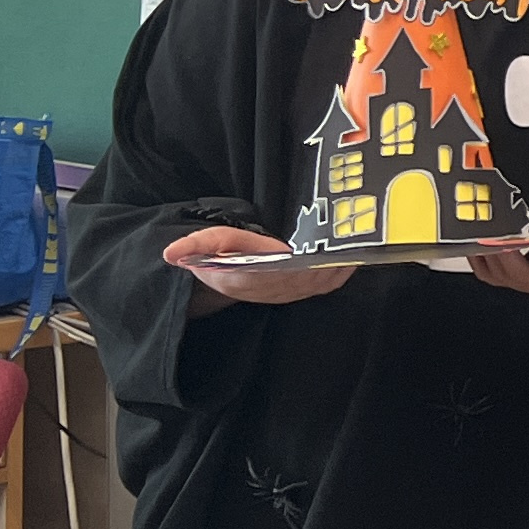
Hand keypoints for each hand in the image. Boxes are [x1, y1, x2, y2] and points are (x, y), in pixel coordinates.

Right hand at [164, 225, 358, 310]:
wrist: (229, 279)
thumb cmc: (221, 259)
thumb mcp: (207, 246)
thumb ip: (194, 245)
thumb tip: (169, 252)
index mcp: (250, 278)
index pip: (278, 274)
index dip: (298, 266)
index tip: (315, 252)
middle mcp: (277, 289)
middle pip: (311, 275)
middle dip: (330, 258)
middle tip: (348, 236)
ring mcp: (296, 291)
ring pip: (326, 278)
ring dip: (343, 261)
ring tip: (359, 239)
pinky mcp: (309, 289)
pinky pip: (334, 280)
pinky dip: (347, 267)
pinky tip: (359, 251)